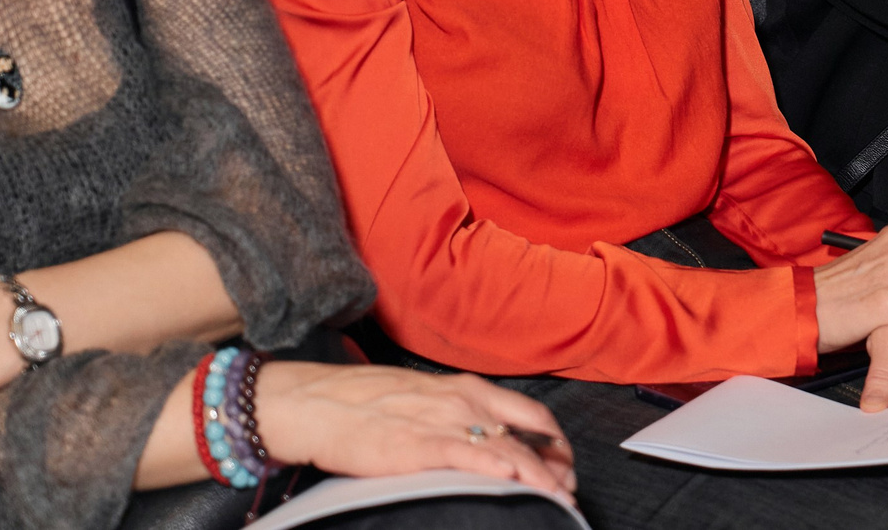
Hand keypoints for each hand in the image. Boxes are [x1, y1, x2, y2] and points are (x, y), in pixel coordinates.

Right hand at [255, 362, 574, 497]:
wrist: (318, 403)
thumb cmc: (369, 404)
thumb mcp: (429, 400)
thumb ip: (462, 417)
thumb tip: (494, 442)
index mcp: (470, 388)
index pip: (532, 413)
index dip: (556, 442)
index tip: (567, 465)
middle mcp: (465, 401)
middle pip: (528, 435)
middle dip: (555, 468)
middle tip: (569, 491)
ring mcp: (443, 420)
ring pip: (506, 449)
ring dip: (538, 478)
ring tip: (557, 499)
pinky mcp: (418, 444)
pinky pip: (466, 454)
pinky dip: (492, 466)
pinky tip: (511, 478)